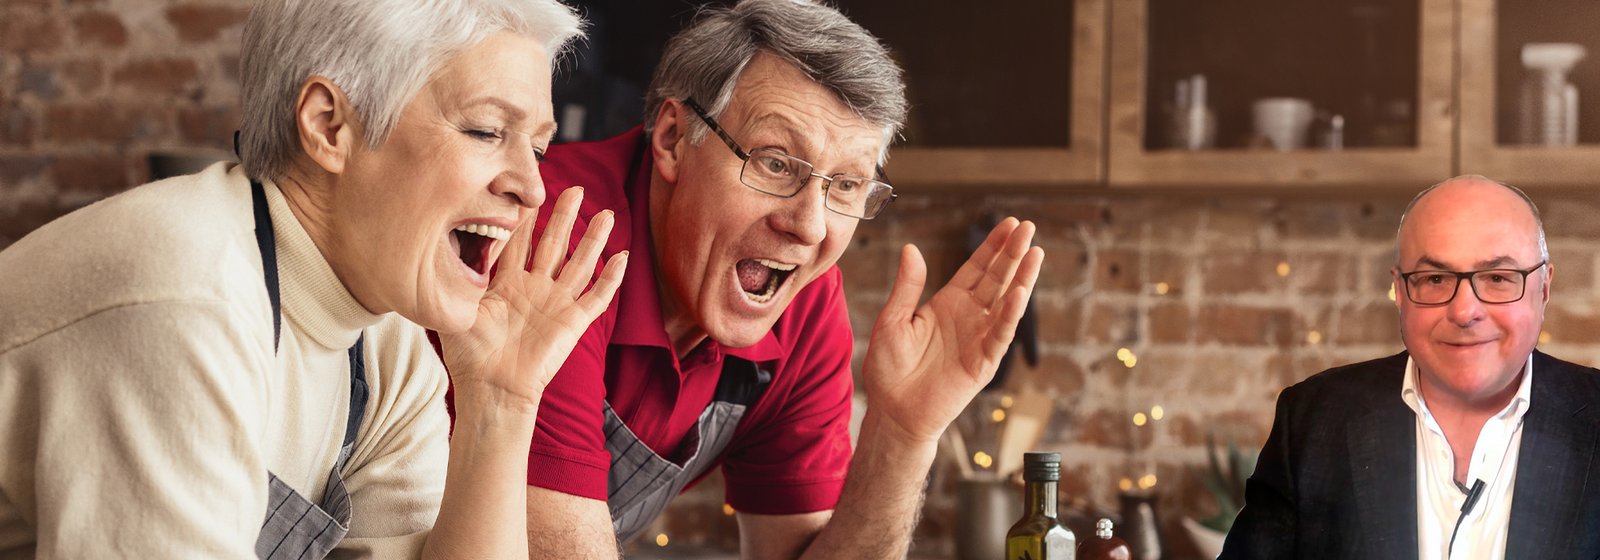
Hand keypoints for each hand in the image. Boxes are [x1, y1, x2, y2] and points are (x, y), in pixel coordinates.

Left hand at [439, 187, 625, 412]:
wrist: (490, 388)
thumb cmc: (469, 355)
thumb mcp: (458, 307)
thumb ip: (461, 277)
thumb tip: (455, 244)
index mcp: (506, 284)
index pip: (519, 242)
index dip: (526, 218)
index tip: (530, 193)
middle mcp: (535, 290)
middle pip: (555, 245)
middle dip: (565, 217)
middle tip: (577, 190)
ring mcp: (556, 304)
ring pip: (580, 264)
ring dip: (594, 239)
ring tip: (606, 214)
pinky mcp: (572, 323)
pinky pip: (597, 298)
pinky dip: (610, 279)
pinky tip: (622, 257)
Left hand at [861, 218, 1042, 443]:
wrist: (894, 411)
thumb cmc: (889, 368)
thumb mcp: (893, 319)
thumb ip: (907, 286)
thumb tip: (911, 249)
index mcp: (948, 302)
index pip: (976, 268)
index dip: (992, 247)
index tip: (1008, 224)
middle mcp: (968, 316)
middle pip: (996, 278)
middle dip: (1012, 253)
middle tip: (1027, 227)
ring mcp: (979, 338)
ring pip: (1005, 302)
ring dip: (1021, 278)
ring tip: (1035, 252)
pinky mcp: (983, 362)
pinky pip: (999, 335)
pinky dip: (1010, 315)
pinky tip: (1019, 292)